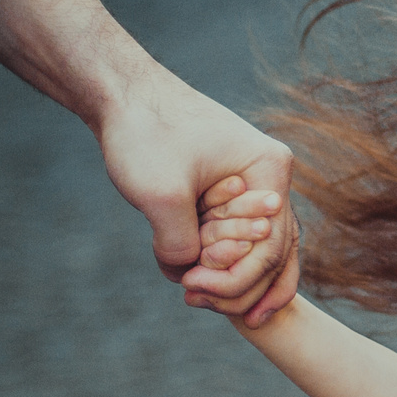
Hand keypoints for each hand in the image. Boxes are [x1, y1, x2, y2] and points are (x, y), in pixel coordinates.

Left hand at [94, 70, 298, 320]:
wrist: (123, 94)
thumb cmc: (145, 132)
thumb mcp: (160, 195)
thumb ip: (180, 244)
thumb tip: (186, 277)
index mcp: (269, 170)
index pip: (271, 246)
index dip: (236, 279)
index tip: (191, 289)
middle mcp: (269, 178)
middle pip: (273, 252)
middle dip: (240, 286)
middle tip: (196, 302)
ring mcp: (250, 185)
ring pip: (257, 248)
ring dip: (231, 278)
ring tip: (197, 300)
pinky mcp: (227, 191)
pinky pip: (237, 236)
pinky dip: (220, 261)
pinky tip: (198, 282)